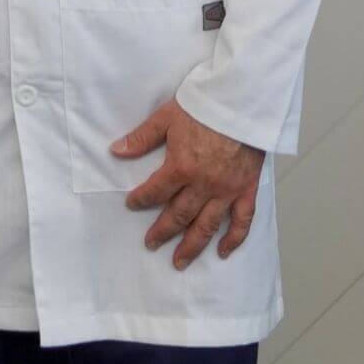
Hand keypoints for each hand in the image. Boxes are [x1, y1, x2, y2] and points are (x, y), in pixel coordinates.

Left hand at [112, 99, 264, 268]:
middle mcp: (204, 185)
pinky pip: (242, 221)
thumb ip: (142, 138)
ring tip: (179, 261)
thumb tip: (115, 151)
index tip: (132, 204)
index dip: (141, 199)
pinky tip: (222, 252)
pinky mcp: (247, 190)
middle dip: (163, 232)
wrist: (242, 101)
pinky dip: (233, 240)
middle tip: (151, 244)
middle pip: (179, 215)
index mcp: (182, 167)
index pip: (156, 192)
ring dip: (192, 246)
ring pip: (207, 226)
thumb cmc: (203, 106)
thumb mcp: (167, 117)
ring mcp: (227, 191)